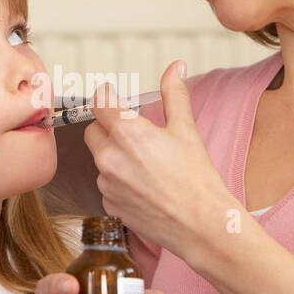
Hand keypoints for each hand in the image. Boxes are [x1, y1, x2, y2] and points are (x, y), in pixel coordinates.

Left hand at [83, 60, 230, 256]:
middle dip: (109, 127)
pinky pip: (106, 183)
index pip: (99, 102)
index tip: (114, 97)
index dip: (107, 96)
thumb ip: (174, 94)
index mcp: (128, 133)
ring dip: (115, 155)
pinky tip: (143, 185)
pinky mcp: (109, 204)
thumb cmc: (196, 179)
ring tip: (146, 165)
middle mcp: (110, 157)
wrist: (200, 225)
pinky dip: (119, 180)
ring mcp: (107, 183)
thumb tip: (175, 68)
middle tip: (134, 133)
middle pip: (93, 130)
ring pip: (100, 158)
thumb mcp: (186, 130)